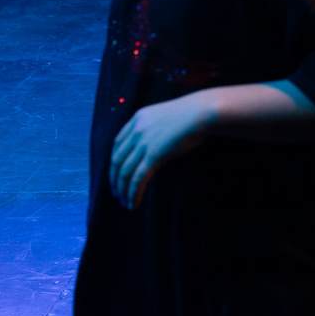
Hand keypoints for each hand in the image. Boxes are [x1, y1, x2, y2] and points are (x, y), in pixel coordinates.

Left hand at [109, 92, 210, 210]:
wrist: (201, 112)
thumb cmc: (190, 114)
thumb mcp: (164, 117)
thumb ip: (152, 129)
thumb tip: (150, 147)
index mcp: (138, 118)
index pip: (117, 144)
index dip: (114, 162)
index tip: (115, 174)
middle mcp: (137, 131)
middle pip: (117, 160)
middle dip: (115, 179)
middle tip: (117, 193)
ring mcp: (144, 143)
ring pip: (125, 172)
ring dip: (123, 190)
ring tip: (125, 202)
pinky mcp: (154, 155)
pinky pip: (138, 178)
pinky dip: (134, 193)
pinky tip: (134, 203)